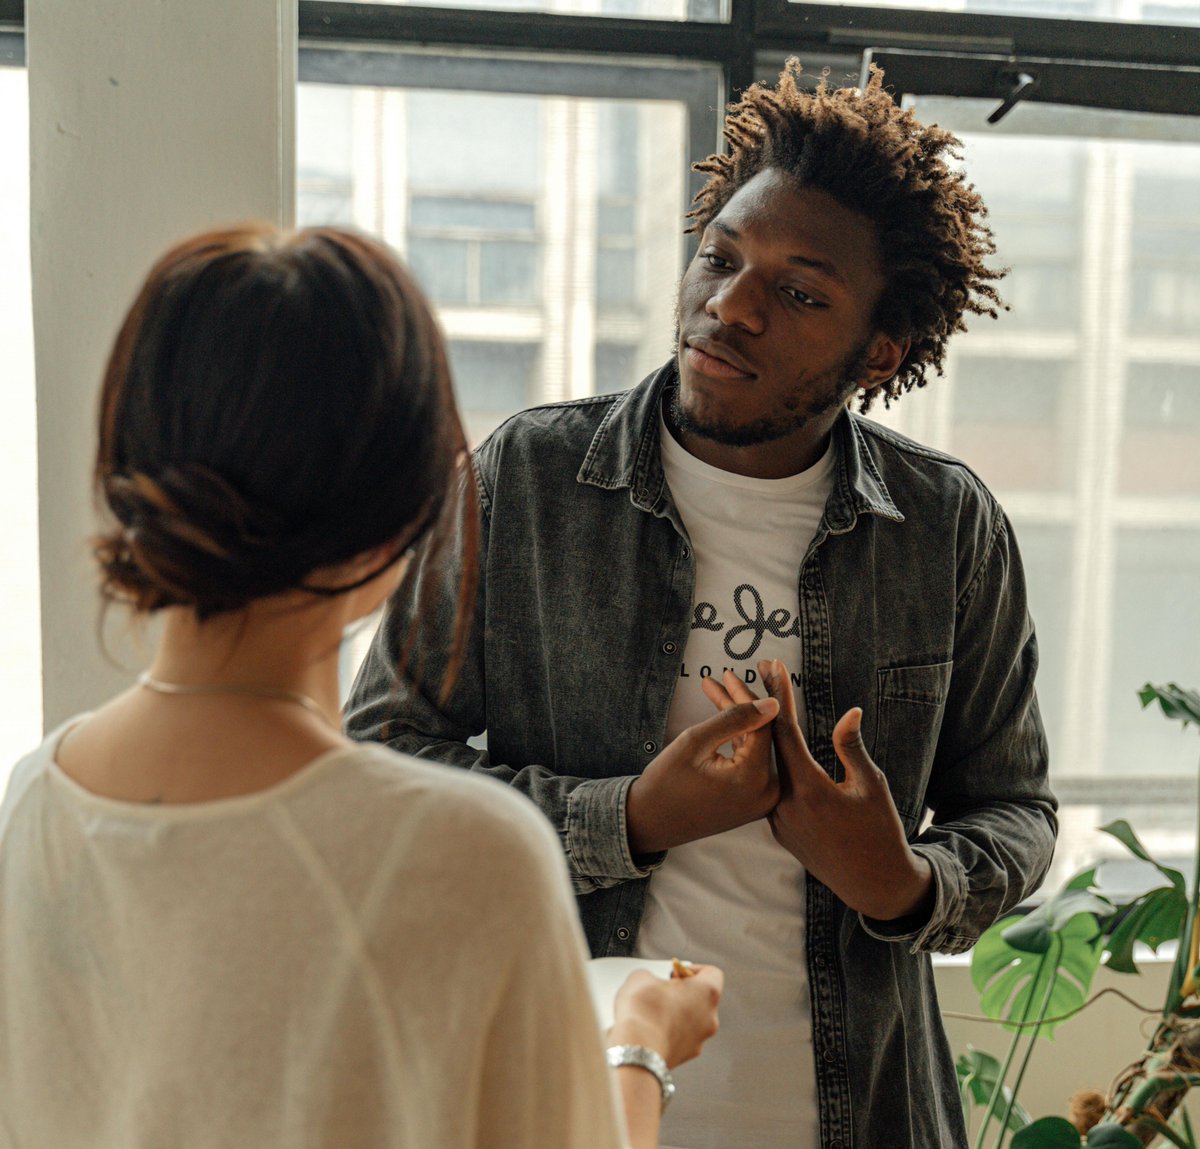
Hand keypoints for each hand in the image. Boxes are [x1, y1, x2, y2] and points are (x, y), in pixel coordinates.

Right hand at [609, 964, 723, 1068]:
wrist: (636, 1050)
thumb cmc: (643, 1010)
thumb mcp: (642, 977)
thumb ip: (652, 977)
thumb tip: (649, 984)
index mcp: (708, 992)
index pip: (712, 973)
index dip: (691, 970)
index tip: (674, 973)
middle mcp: (711, 1017)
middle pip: (701, 999)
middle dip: (681, 994)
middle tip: (660, 992)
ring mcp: (700, 1040)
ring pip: (691, 1022)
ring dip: (675, 1015)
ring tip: (650, 1013)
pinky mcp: (685, 1057)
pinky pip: (680, 1039)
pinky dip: (668, 1034)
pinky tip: (649, 1031)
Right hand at [625, 685, 778, 854]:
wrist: (649, 823)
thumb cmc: (666, 783)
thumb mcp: (695, 742)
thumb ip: (735, 718)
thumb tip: (773, 702)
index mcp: (753, 778)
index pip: (761, 724)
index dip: (746, 696)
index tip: (729, 674)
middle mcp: (765, 792)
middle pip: (760, 734)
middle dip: (740, 703)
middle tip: (721, 678)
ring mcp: (760, 800)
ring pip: (754, 745)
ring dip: (736, 720)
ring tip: (714, 691)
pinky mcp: (751, 801)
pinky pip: (749, 762)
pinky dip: (736, 741)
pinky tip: (721, 719)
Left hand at [714, 659, 932, 920]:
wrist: (872, 884)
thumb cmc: (879, 832)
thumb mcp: (871, 786)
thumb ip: (851, 748)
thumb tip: (849, 712)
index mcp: (807, 789)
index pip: (785, 731)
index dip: (778, 696)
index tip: (770, 667)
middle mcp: (784, 803)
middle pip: (762, 745)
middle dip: (751, 707)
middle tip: (741, 674)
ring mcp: (777, 818)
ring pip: (761, 766)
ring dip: (750, 733)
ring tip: (739, 701)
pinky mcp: (778, 829)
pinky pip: (767, 787)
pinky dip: (760, 761)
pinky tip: (757, 742)